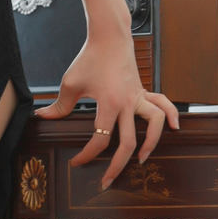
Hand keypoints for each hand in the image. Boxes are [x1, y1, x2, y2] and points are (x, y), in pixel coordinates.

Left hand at [36, 34, 180, 186]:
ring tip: (143, 160)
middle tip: (108, 181)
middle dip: (118, 166)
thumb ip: (59, 105)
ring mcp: (138, 97)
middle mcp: (128, 103)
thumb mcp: (70, 82)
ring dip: (151, 144)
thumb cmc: (89, 58)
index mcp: (109, 103)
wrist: (109, 37)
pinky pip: (163, 104)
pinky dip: (171, 115)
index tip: (77, 163)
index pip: (100, 138)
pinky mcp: (143, 91)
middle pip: (128, 142)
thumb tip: (43, 117)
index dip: (88, 155)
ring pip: (154, 124)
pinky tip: (174, 128)